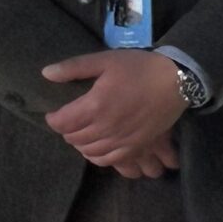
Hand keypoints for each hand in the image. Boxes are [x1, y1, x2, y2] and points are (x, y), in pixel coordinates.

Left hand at [42, 50, 185, 170]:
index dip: (53, 118)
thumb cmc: (140, 67)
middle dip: (67, 130)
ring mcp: (121, 140)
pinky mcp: (135, 147)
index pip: (61, 123)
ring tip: (83, 133)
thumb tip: (46, 73)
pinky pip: (109, 161)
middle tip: (71, 120)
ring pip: (89, 152)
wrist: (176, 80)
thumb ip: (74, 67)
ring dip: (81, 144)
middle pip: (73, 138)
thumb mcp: (106, 60)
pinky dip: (97, 157)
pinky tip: (98, 148)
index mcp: (95, 105)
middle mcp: (106, 127)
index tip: (56, 112)